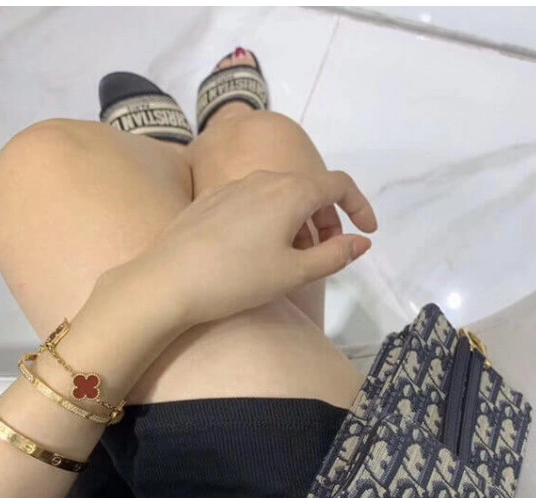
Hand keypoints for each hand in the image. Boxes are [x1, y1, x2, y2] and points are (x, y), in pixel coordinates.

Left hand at [126, 169, 377, 327]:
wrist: (167, 282)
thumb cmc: (238, 278)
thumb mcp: (295, 272)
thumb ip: (335, 255)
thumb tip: (362, 241)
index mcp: (290, 191)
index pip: (338, 184)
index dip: (360, 206)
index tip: (368, 232)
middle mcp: (263, 178)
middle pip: (310, 188)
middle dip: (328, 218)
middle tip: (327, 255)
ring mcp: (233, 187)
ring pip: (281, 195)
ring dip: (300, 221)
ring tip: (293, 258)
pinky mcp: (210, 199)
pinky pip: (255, 201)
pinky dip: (272, 220)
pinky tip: (259, 252)